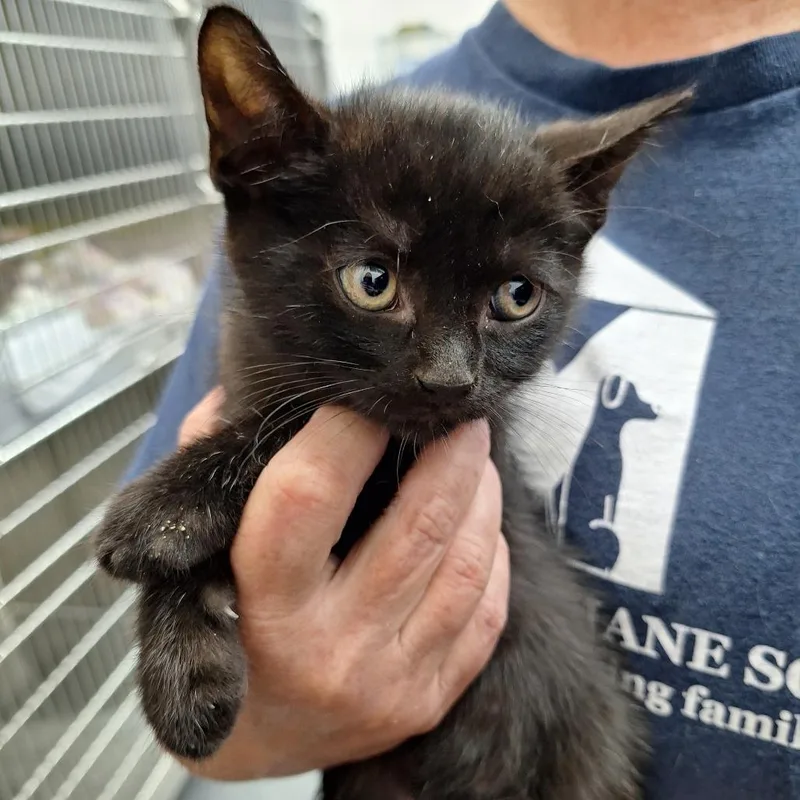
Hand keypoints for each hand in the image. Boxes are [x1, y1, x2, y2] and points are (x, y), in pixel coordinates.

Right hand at [177, 389, 508, 779]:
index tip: (367, 393)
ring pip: (463, 565)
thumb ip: (211, 469)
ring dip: (481, 495)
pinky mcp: (428, 701)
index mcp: (262, 605)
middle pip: (416, 527)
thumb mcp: (194, 554)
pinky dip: (490, 552)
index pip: (309, 496)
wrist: (253, 739)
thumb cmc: (219, 630)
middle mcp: (331, 649)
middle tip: (460, 414)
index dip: (345, 431)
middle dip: (449, 454)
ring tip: (474, 456)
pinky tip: (479, 521)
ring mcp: (390, 682)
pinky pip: (485, 611)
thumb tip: (241, 394)